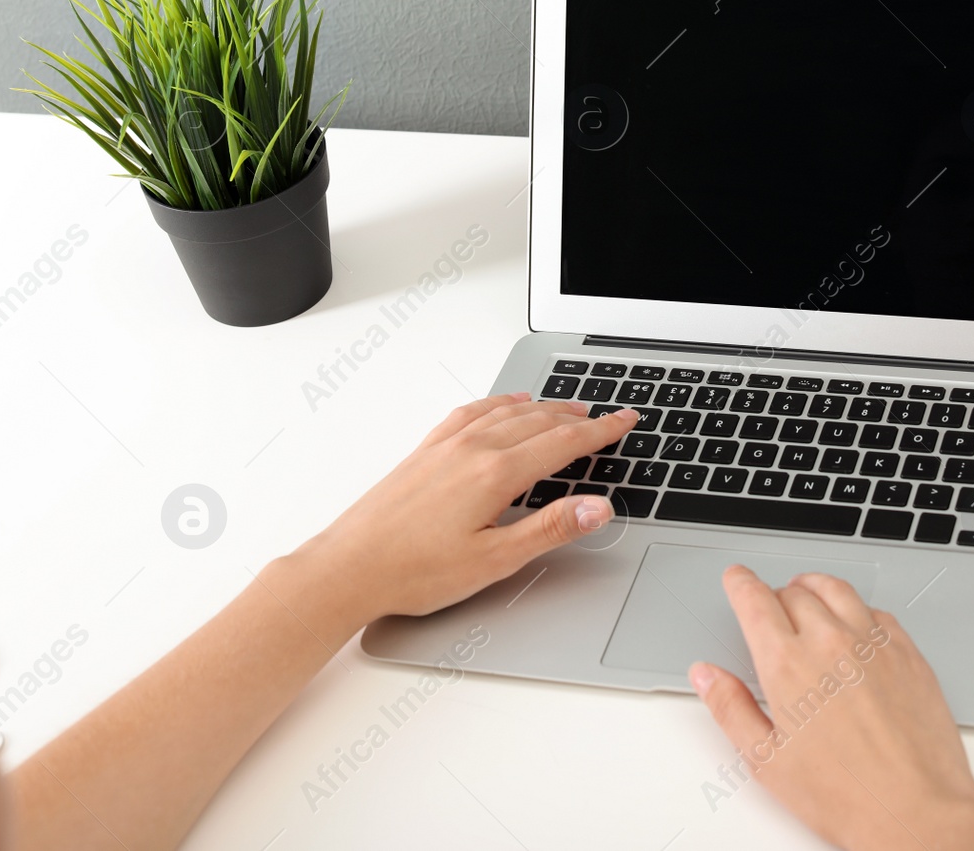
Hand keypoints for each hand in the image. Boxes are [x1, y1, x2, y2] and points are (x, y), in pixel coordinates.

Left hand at [289, 393, 637, 629]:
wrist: (348, 568)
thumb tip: (597, 507)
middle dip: (579, 418)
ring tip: (567, 409)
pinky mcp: (425, 451)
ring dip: (544, 407)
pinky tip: (505, 404)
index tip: (625, 422)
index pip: (564, 443)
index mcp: (496, 474)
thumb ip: (550, 528)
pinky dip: (499, 403)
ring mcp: (446, 445)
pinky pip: (472, 412)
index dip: (601, 432)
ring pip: (508, 412)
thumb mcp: (495, 560)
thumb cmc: (413, 571)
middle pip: (540, 421)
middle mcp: (472, 449)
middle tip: (607, 417)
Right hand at [690, 567, 973, 850]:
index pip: (756, 601)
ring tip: (807, 594)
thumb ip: (730, 709)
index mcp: (788, 665)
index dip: (740, 583)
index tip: (736, 579)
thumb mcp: (766, 761)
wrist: (914, 810)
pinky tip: (855, 624)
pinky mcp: (908, 654)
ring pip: (838, 590)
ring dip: (815, 587)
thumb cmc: (844, 796)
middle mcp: (832, 643)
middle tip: (769, 604)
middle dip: (775, 593)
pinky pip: (878, 612)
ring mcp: (874, 645)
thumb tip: (707, 677)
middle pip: (795, 592)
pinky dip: (858, 608)